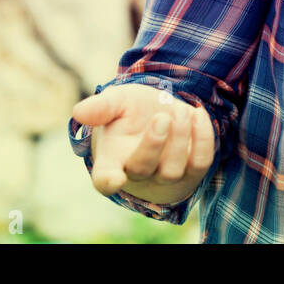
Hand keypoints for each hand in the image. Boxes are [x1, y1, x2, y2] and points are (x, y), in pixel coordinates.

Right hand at [72, 82, 215, 205]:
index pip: (105, 179)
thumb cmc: (131, 110)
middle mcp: (136, 174)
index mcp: (111, 160)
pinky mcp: (192, 171)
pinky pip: (202, 162)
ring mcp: (164, 176)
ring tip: (178, 110)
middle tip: (162, 117)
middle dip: (154, 143)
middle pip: (143, 169)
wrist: (161, 110)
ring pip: (173, 169)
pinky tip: (198, 114)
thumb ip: (101, 107)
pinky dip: (203, 138)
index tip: (116, 179)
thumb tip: (79, 112)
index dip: (109, 182)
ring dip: (181, 137)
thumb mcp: (117, 102)